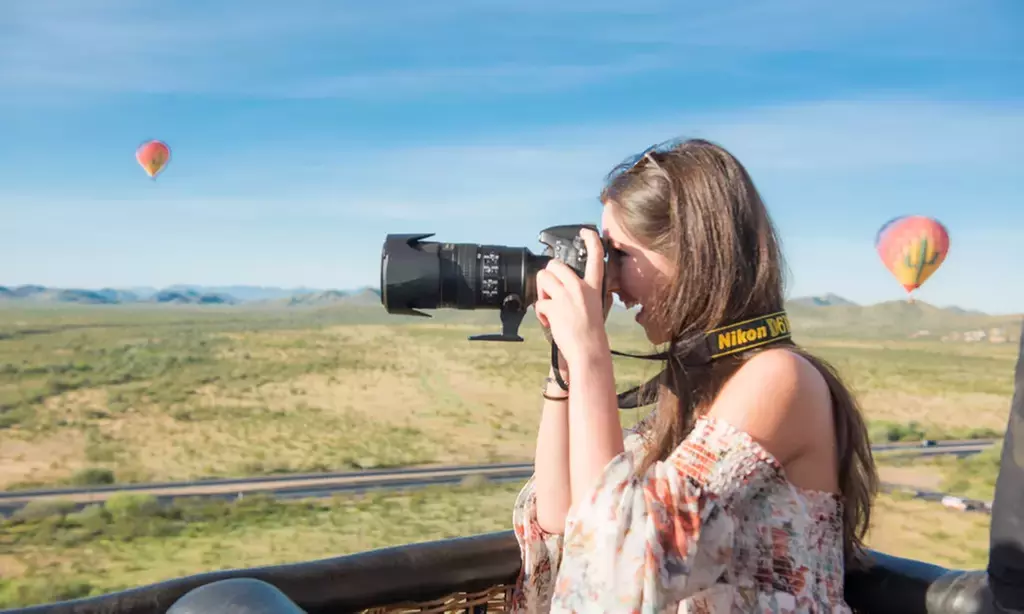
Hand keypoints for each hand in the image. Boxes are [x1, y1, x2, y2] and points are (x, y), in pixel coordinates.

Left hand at [533, 229, 610, 368]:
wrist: (588, 350)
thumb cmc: (591, 333)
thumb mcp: (595, 307)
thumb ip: (583, 294)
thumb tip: (564, 287)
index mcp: (594, 287)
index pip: (596, 256)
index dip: (591, 240)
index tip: (585, 231)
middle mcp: (580, 287)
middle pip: (555, 265)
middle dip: (548, 275)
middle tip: (550, 290)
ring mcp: (566, 296)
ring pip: (543, 278)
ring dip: (542, 292)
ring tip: (550, 306)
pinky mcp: (553, 307)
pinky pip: (538, 303)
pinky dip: (541, 313)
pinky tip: (549, 321)